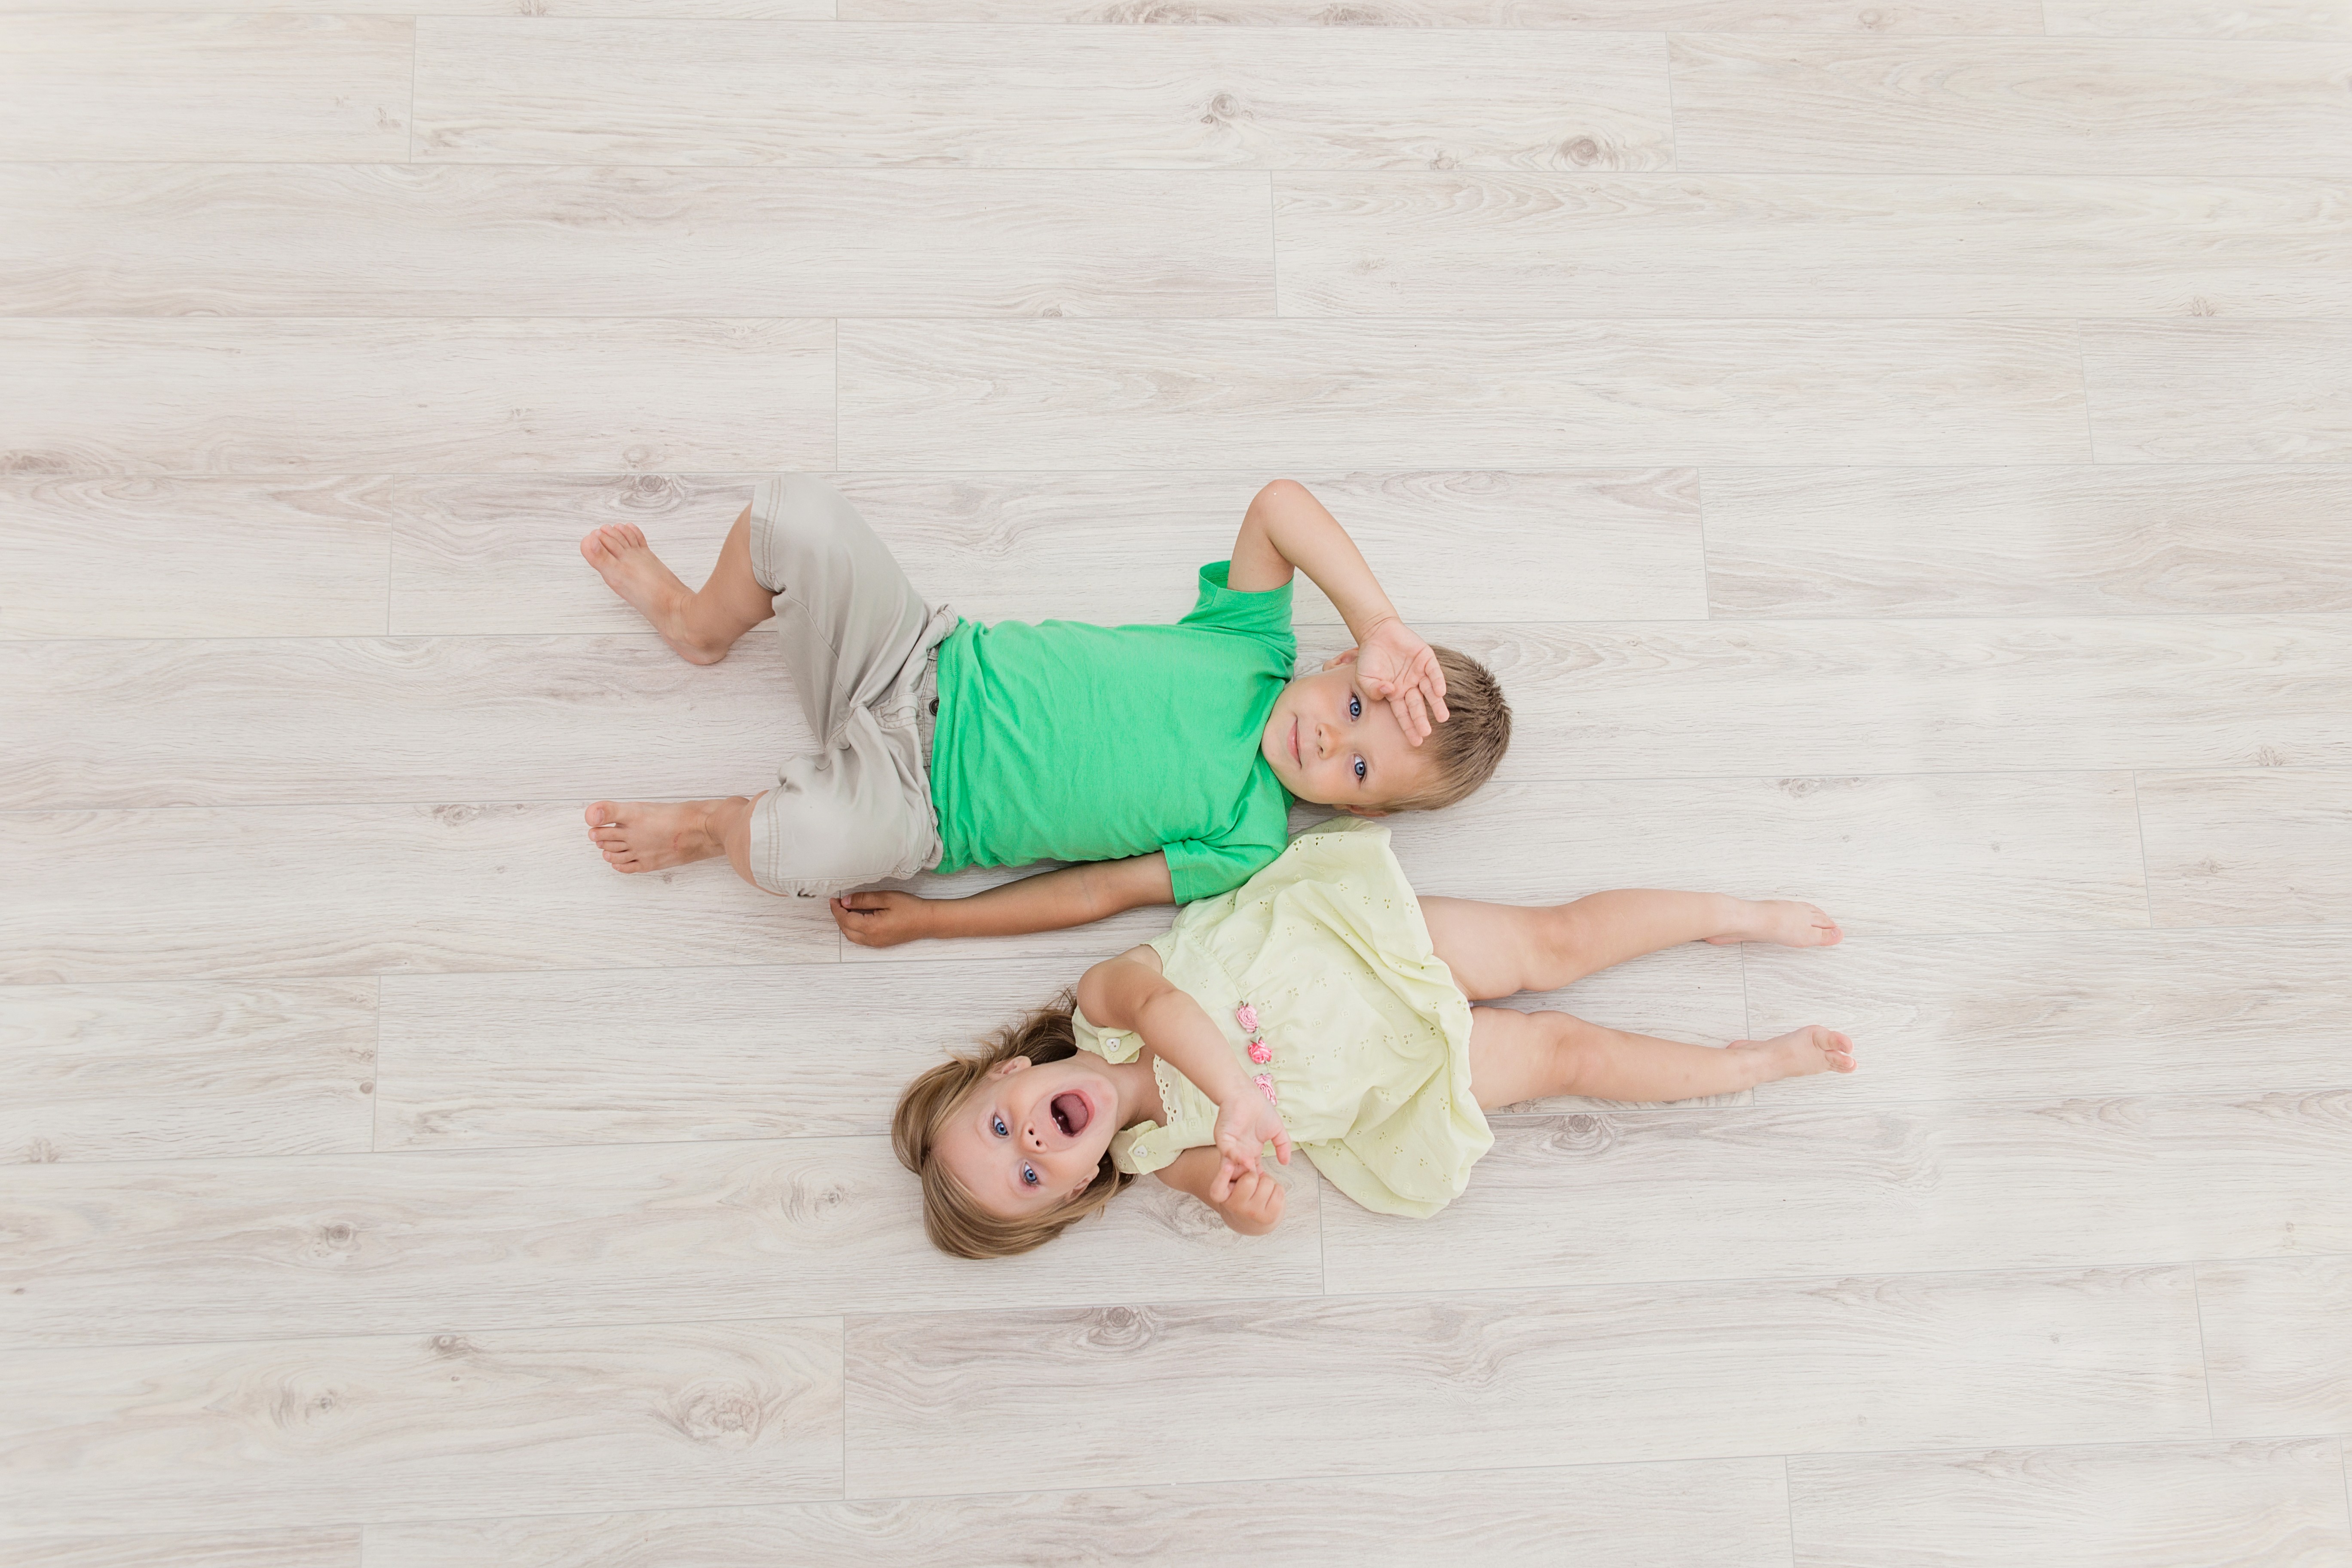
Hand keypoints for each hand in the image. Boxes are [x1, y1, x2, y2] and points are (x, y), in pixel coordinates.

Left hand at [830, 890, 932, 947]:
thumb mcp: (885, 898)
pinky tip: (857, 918)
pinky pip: (860, 939)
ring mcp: (876, 943)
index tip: (834, 899)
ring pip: (852, 936)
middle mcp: (871, 939)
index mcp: (871, 927)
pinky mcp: (881, 943)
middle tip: (838, 903)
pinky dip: (854, 929)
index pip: (845, 919)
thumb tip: (845, 902)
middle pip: (846, 929)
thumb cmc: (910, 908)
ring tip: (845, 909)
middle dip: (839, 916)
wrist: (927, 921)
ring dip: (845, 923)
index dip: (837, 909)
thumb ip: (863, 899)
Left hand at [1210, 1089, 1292, 1200]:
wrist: (1246, 1094)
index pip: (1253, 1173)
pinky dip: (1236, 1158)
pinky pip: (1227, 1152)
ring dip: (1242, 1172)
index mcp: (1250, 1152)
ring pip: (1232, 1166)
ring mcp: (1230, 1146)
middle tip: (1259, 1188)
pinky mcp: (1223, 1138)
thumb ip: (1283, 1146)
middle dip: (1249, 1182)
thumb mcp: (1277, 1131)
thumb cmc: (1260, 1110)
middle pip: (1240, 1175)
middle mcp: (1239, 1153)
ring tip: (1254, 1176)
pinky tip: (1247, 1160)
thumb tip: (1286, 1163)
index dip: (1260, 1181)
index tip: (1270, 1187)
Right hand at [1213, 1167, 1286, 1234]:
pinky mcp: (1269, 1217)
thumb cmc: (1243, 1194)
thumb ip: (1235, 1171)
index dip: (1223, 1176)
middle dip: (1254, 1175)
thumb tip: (1249, 1163)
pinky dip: (1277, 1188)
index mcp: (1223, 1197)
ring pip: (1267, 1182)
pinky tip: (1270, 1196)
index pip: (1217, 1189)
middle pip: (1250, 1179)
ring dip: (1267, 1181)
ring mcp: (1252, 1214)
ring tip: (1261, 1190)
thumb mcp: (1234, 1183)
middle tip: (1252, 1183)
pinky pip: (1279, 1190)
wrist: (1252, 1221)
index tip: (1228, 1165)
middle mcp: (1235, 1208)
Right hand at [1341, 617, 1447, 745]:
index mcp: (1395, 693)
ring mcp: (1419, 673)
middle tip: (1426, 733)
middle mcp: (1409, 686)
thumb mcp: (1364, 678)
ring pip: (1430, 691)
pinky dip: (1438, 681)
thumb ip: (1373, 690)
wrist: (1377, 632)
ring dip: (1436, 704)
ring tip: (1442, 717)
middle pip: (1417, 705)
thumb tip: (1389, 693)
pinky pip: (1434, 672)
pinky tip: (1440, 692)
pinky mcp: (1426, 659)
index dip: (1409, 727)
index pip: (1404, 714)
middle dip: (1421, 719)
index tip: (1416, 741)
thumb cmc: (1369, 657)